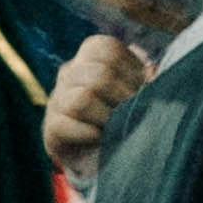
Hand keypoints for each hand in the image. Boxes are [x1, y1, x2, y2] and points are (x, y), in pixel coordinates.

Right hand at [41, 34, 156, 168]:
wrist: (97, 153)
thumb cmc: (121, 115)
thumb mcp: (134, 93)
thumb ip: (145, 80)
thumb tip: (152, 75)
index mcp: (90, 57)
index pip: (107, 49)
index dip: (131, 70)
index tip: (142, 90)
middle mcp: (69, 73)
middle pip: (98, 74)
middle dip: (124, 98)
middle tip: (134, 114)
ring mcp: (57, 99)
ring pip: (82, 99)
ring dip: (107, 117)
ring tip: (117, 128)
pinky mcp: (50, 127)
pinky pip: (64, 125)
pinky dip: (89, 134)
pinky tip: (100, 139)